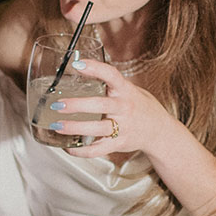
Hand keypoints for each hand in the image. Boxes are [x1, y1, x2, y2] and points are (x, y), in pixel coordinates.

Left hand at [49, 58, 174, 159]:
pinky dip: (80, 150)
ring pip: (97, 129)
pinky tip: (67, 146)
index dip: (95, 68)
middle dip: (76, 104)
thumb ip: (109, 83)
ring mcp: (123, 128)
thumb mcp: (130, 89)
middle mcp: (125, 108)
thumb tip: (80, 70)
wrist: (159, 131)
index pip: (112, 75)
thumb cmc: (140, 106)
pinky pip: (97, 150)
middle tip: (57, 104)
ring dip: (74, 128)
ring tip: (56, 125)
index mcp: (126, 91)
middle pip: (99, 105)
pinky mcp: (119, 144)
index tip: (77, 65)